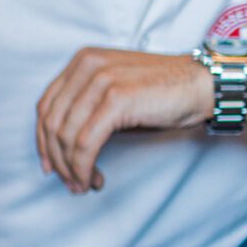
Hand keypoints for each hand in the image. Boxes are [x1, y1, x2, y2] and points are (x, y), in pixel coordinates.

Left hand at [35, 46, 210, 193]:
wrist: (204, 85)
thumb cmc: (163, 93)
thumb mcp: (115, 91)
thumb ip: (86, 108)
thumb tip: (61, 149)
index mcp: (82, 61)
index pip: (46, 106)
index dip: (43, 140)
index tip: (50, 165)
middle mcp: (87, 66)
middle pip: (52, 122)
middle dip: (57, 159)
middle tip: (69, 182)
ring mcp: (101, 80)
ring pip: (67, 136)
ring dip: (72, 168)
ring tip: (83, 185)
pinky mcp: (117, 98)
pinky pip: (87, 142)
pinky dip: (84, 166)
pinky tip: (92, 178)